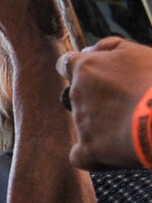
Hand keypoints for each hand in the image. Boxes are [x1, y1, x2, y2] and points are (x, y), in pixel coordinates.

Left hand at [62, 37, 151, 169]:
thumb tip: (91, 49)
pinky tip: (112, 151)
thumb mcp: (138, 52)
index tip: (95, 76)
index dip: (78, 71)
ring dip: (104, 123)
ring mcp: (81, 122)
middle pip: (79, 96)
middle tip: (129, 102)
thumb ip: (111, 46)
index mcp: (86, 68)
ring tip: (134, 123)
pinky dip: (94, 155)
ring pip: (86, 123)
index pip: (65, 65)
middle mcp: (77, 94)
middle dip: (99, 99)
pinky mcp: (89, 148)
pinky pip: (81, 155)